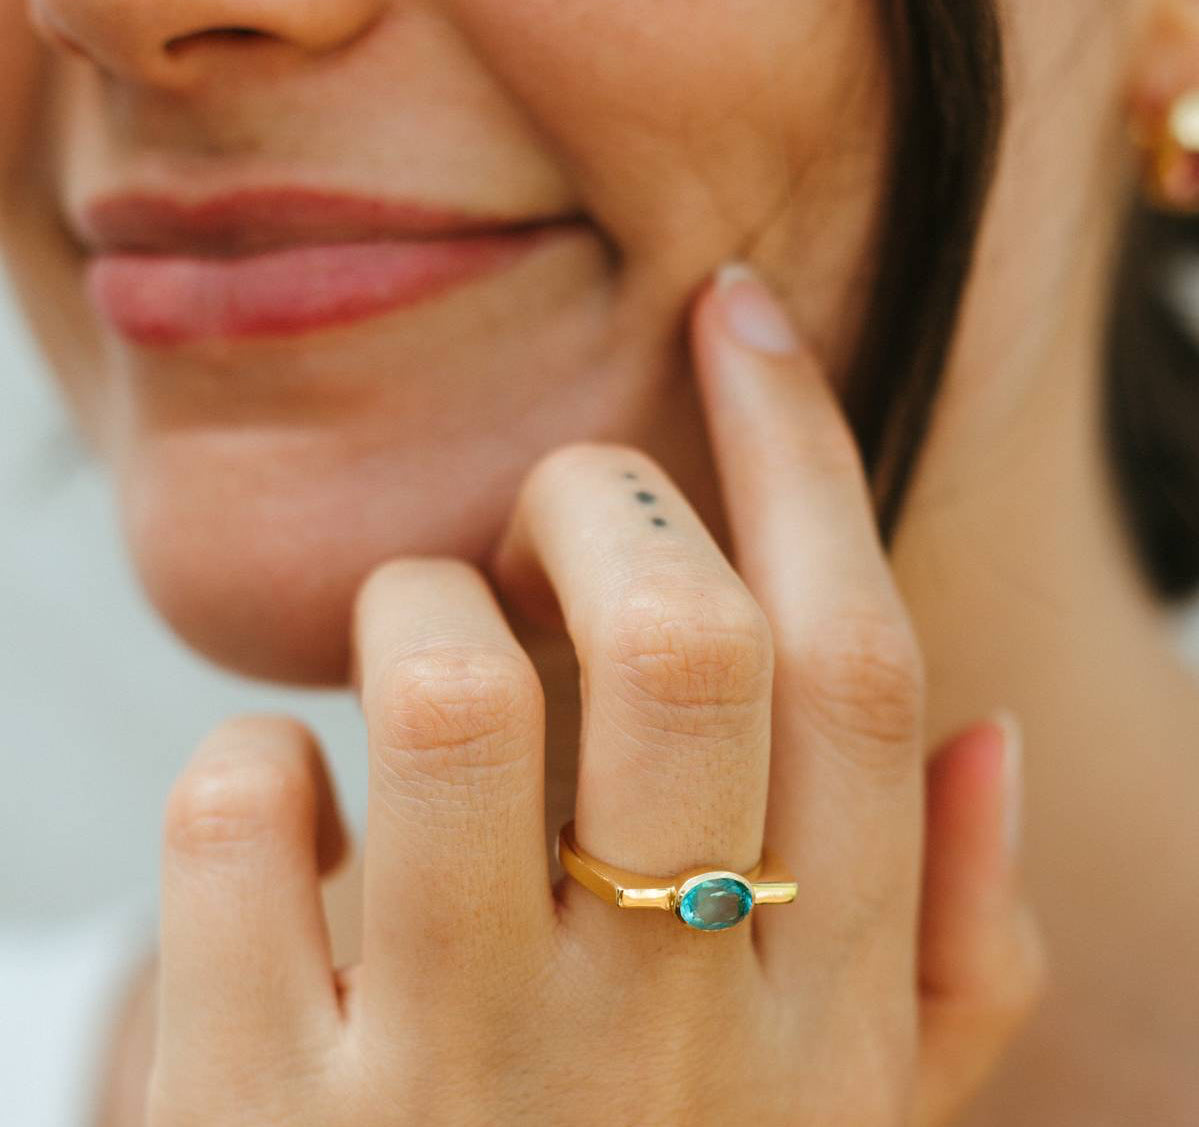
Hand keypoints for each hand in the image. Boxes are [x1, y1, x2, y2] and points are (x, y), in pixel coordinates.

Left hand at [144, 265, 1044, 1125]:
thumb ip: (947, 961)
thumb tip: (990, 738)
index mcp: (822, 1028)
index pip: (860, 663)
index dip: (803, 448)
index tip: (738, 317)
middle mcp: (664, 1045)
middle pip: (683, 634)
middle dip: (608, 495)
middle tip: (560, 503)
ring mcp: (453, 1091)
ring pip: (444, 682)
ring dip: (417, 603)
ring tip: (416, 650)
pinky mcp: (255, 1120)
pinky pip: (243, 811)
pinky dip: (250, 766)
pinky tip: (284, 824)